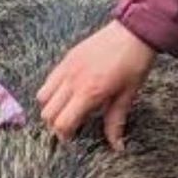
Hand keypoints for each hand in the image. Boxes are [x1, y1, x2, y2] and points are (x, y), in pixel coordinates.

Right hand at [36, 20, 157, 149]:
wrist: (134, 31)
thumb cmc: (134, 63)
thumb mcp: (127, 96)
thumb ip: (116, 122)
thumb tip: (117, 146)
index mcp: (89, 92)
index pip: (62, 123)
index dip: (65, 135)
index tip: (74, 137)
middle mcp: (73, 80)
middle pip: (48, 113)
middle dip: (56, 124)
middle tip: (71, 126)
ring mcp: (67, 67)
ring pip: (43, 96)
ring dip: (51, 107)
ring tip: (68, 109)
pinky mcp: (67, 57)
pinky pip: (49, 79)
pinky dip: (52, 91)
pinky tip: (69, 92)